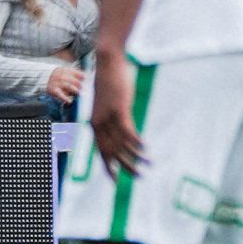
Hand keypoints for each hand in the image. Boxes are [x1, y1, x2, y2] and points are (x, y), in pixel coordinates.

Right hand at [45, 63, 84, 103]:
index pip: (78, 73)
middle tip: (86, 90)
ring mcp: (58, 83)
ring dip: (75, 90)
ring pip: (68, 86)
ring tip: (80, 94)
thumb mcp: (66, 71)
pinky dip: (65, 98)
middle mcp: (62, 76)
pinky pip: (60, 94)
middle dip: (80, 85)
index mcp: (67, 71)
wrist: (44, 77)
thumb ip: (76, 74)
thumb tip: (88, 78)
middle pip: (74, 80)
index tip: (89, 81)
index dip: (84, 77)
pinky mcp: (54, 90)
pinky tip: (69, 101)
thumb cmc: (58, 76)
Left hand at [87, 54, 144, 178]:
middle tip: (138, 177)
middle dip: (124, 167)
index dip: (107, 166)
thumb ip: (109, 116)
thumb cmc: (108, 80)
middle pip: (111, 152)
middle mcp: (98, 123)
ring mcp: (108, 117)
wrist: (107, 62)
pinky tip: (146, 149)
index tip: (114, 180)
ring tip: (148, 166)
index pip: (100, 151)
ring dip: (135, 157)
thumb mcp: (106, 102)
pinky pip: (128, 131)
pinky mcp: (118, 109)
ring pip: (121, 144)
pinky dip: (137, 142)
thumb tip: (117, 125)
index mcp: (94, 123)